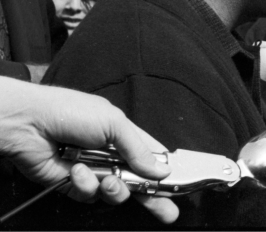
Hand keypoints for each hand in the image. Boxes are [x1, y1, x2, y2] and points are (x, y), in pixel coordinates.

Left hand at [0, 78, 178, 222]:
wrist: (29, 125)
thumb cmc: (71, 112)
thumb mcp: (114, 123)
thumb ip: (139, 150)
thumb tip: (161, 170)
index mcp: (123, 135)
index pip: (151, 156)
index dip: (164, 171)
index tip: (178, 186)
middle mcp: (111, 155)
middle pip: (138, 181)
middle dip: (153, 196)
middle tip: (167, 212)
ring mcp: (93, 171)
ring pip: (116, 193)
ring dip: (114, 188)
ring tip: (107, 178)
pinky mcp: (74, 186)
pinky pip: (89, 195)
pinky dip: (85, 184)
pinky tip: (76, 170)